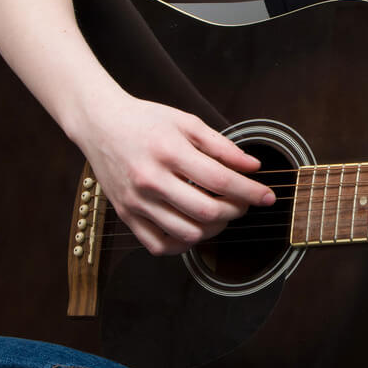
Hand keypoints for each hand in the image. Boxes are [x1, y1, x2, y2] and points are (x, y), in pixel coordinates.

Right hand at [72, 92, 275, 256]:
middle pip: (206, 211)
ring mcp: (136, 201)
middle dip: (235, 211)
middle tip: (242, 204)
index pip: (220, 179)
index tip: (267, 196)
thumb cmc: (146, 121)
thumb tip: (253, 167)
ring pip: (187, 233)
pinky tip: (193, 228)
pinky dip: (183, 244)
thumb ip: (222, 146)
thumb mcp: (187, 122)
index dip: (250, 191)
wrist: (99, 124)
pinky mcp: (126, 215)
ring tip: (219, 214)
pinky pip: (159, 246)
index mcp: (168, 151)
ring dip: (214, 229)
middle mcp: (150, 179)